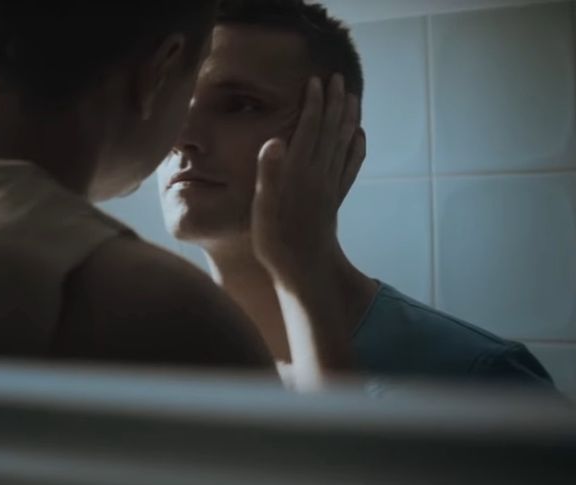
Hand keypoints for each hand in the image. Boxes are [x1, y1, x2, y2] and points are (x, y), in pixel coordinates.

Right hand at [251, 74, 365, 280]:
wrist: (304, 269)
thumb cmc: (276, 241)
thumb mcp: (262, 208)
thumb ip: (268, 173)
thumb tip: (274, 141)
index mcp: (298, 173)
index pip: (307, 130)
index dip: (312, 105)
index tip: (315, 81)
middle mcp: (318, 175)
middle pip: (329, 131)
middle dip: (334, 103)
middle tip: (338, 79)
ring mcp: (330, 186)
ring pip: (343, 144)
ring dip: (348, 118)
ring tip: (352, 98)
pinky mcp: (335, 198)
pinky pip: (351, 166)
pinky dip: (356, 147)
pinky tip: (359, 136)